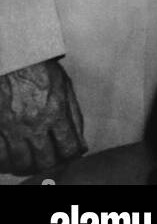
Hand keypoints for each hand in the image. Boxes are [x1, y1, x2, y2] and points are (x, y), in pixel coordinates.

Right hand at [0, 59, 86, 175]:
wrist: (13, 57)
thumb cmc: (39, 68)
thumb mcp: (65, 86)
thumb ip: (74, 116)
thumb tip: (81, 143)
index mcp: (55, 112)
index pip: (69, 149)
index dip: (71, 157)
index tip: (69, 156)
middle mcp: (34, 123)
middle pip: (45, 161)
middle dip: (50, 165)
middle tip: (50, 161)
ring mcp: (12, 128)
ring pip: (21, 163)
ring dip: (27, 166)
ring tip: (30, 162)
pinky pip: (0, 156)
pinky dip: (5, 162)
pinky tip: (11, 158)